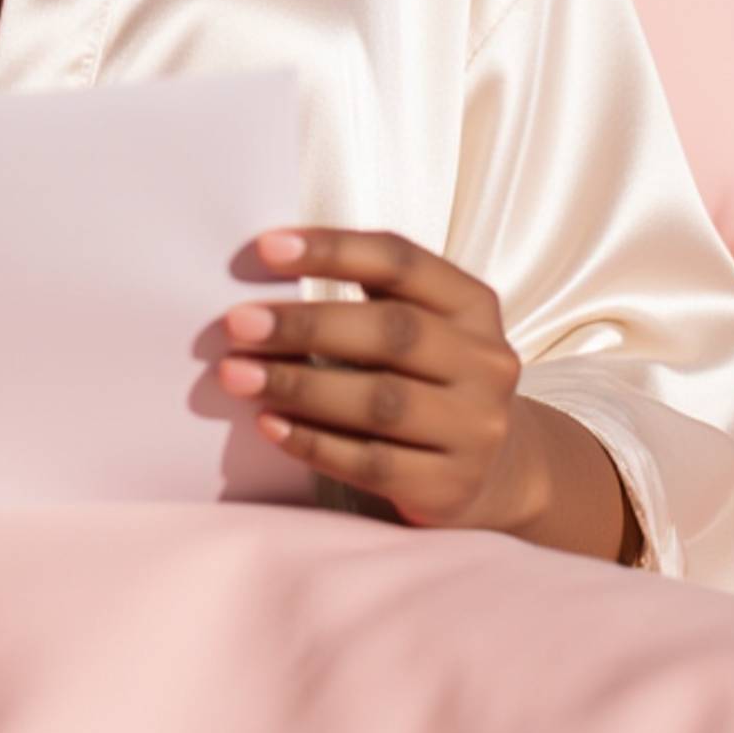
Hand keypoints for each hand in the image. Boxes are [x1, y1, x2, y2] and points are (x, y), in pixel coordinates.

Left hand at [218, 228, 542, 535]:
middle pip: (392, 333)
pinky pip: (371, 464)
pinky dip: (313, 442)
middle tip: (238, 324)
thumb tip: (267, 275)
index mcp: (473, 304)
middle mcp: (486, 363)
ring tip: (238, 375)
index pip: (402, 263)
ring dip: (299, 385)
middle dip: (306, 325)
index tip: (265, 247)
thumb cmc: (428, 379)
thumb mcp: (421, 324)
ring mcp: (475, 428)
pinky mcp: (450, 486)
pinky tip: (269, 425)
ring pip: (381, 402)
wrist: (496, 470)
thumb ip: (366, 296)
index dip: (334, 249)